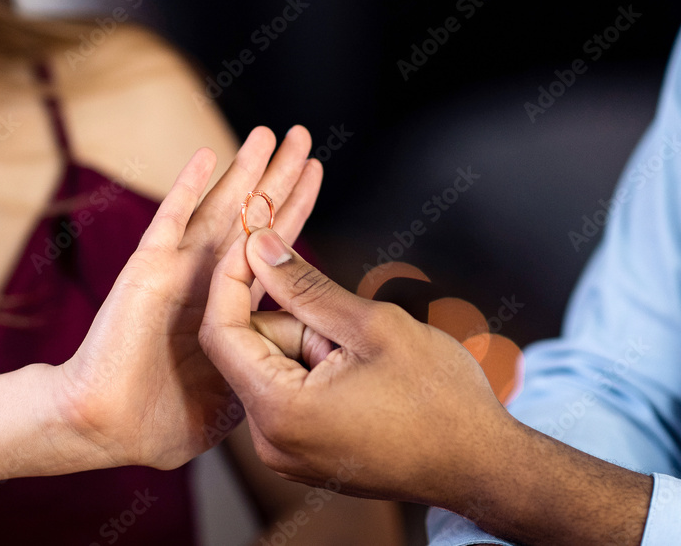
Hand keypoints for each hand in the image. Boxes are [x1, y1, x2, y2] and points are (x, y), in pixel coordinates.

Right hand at [57, 126, 322, 469]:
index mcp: (228, 304)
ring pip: (219, 209)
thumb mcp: (230, 397)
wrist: (107, 425)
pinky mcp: (148, 270)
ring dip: (244, 171)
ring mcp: (178, 270)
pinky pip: (171, 221)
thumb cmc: (162, 420)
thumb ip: (256, 375)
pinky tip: (207, 156)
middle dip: (279, 176)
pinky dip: (188, 187)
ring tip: (270, 134)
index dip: (293, 209)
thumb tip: (289, 375)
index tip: (316, 173)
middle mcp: (206, 278)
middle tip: (303, 136)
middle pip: (252, 216)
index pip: (271, 247)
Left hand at [198, 227, 509, 507]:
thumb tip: (258, 244)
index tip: (254, 239)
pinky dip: (314, 366)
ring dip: (308, 342)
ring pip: (270, 365)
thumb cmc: (441, 400)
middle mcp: (270, 441)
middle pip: (248, 348)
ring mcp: (284, 451)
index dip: (232, 277)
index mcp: (281, 413)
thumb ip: (304, 285)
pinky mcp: (301, 451)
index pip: (221, 331)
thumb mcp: (372, 326)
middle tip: (347, 324)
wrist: (483, 464)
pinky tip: (358, 372)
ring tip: (362, 357)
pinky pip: (286, 389)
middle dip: (292, 319)